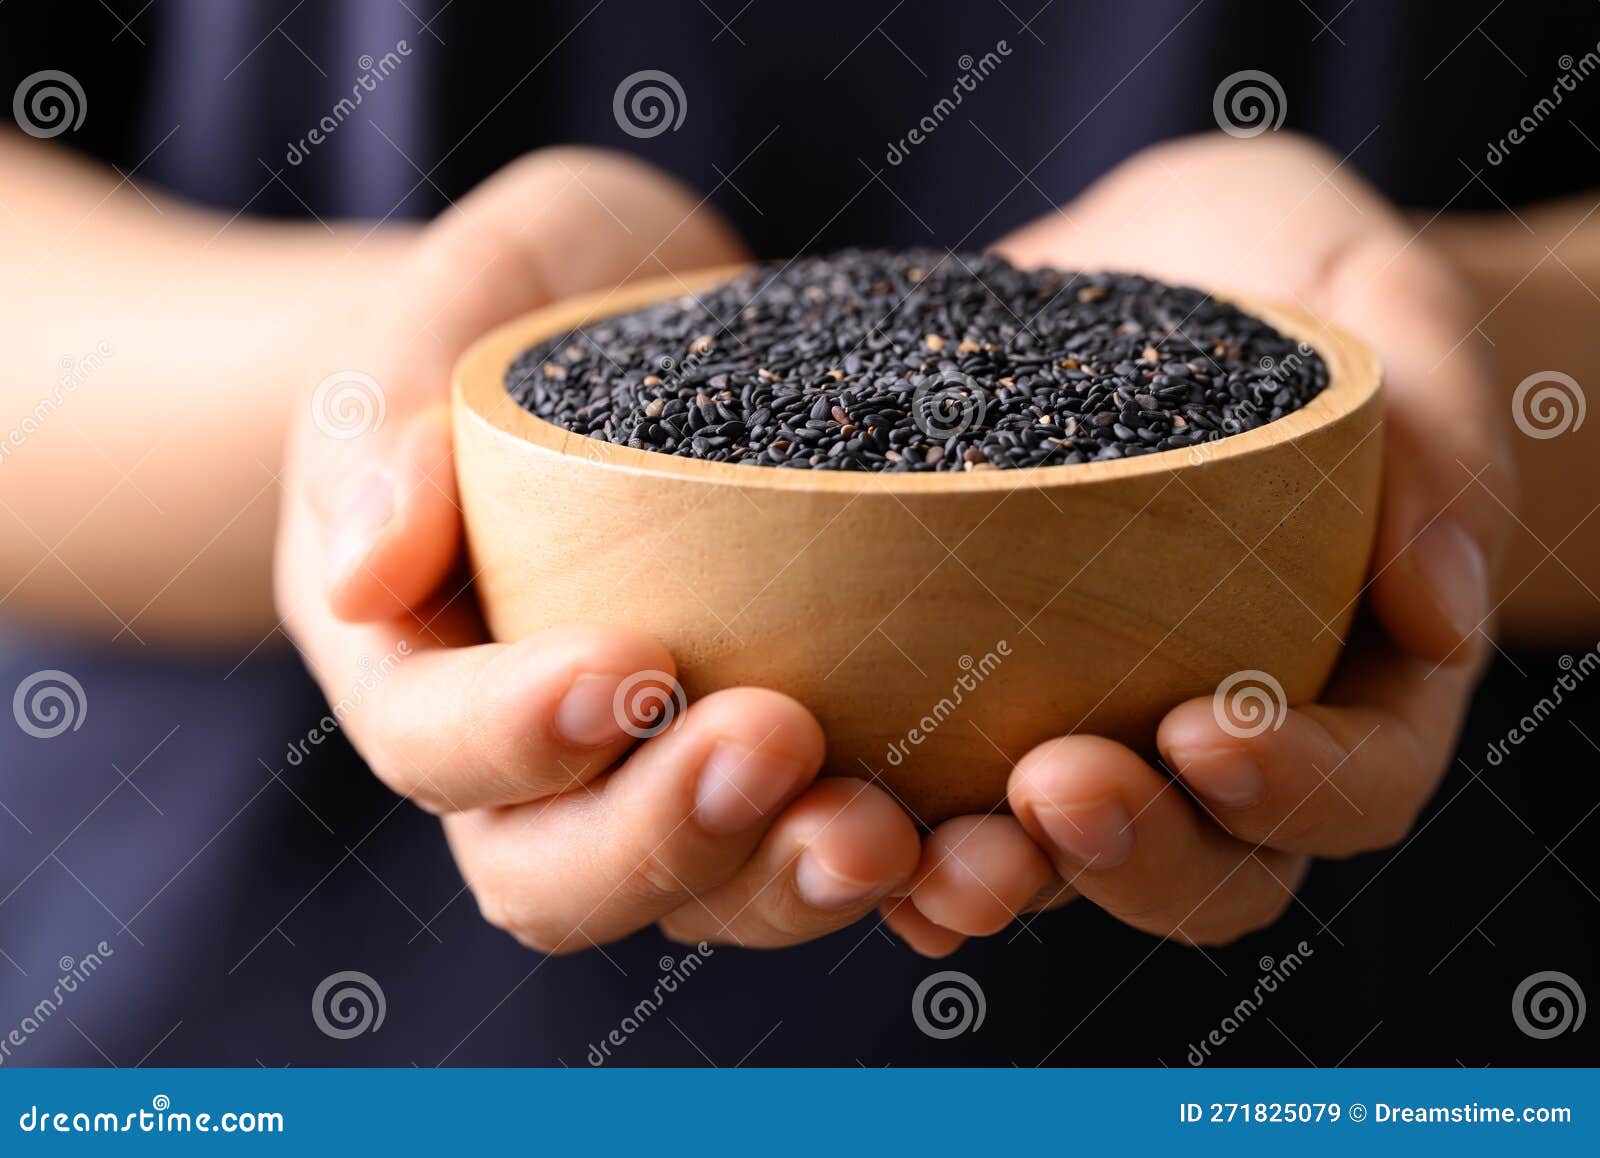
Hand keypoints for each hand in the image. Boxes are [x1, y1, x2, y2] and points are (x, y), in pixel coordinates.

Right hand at [276, 148, 922, 953]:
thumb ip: (390, 418)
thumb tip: (359, 575)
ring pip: (702, 899)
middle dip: (664, 840)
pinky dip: (905, 879)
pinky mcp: (791, 766)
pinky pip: (823, 852)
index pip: (434, 742)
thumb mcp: (456, 298)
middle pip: (557, 876)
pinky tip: (985, 849)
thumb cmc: (527, 300)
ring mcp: (661, 778)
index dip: (517, 734)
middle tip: (778, 744)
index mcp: (419, 663)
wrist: (640, 315)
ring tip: (894, 834)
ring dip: (790, 885)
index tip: (631, 662)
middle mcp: (533, 760)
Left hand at [882, 132, 1515, 952]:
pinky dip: (897, 841)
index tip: (1200, 728)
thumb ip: (1435, 441)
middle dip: (1135, 853)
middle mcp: (1224, 734)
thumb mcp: (1376, 302)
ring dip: (1000, 878)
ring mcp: (1098, 729)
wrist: (1130, 263)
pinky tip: (835, 825)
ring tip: (919, 848)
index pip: (1354, 784)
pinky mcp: (979, 702)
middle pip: (1209, 871)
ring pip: (1064, 868)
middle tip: (1052, 785)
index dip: (1292, 788)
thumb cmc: (1279, 268)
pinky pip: (943, 807)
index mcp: (1355, 672)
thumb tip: (1441, 622)